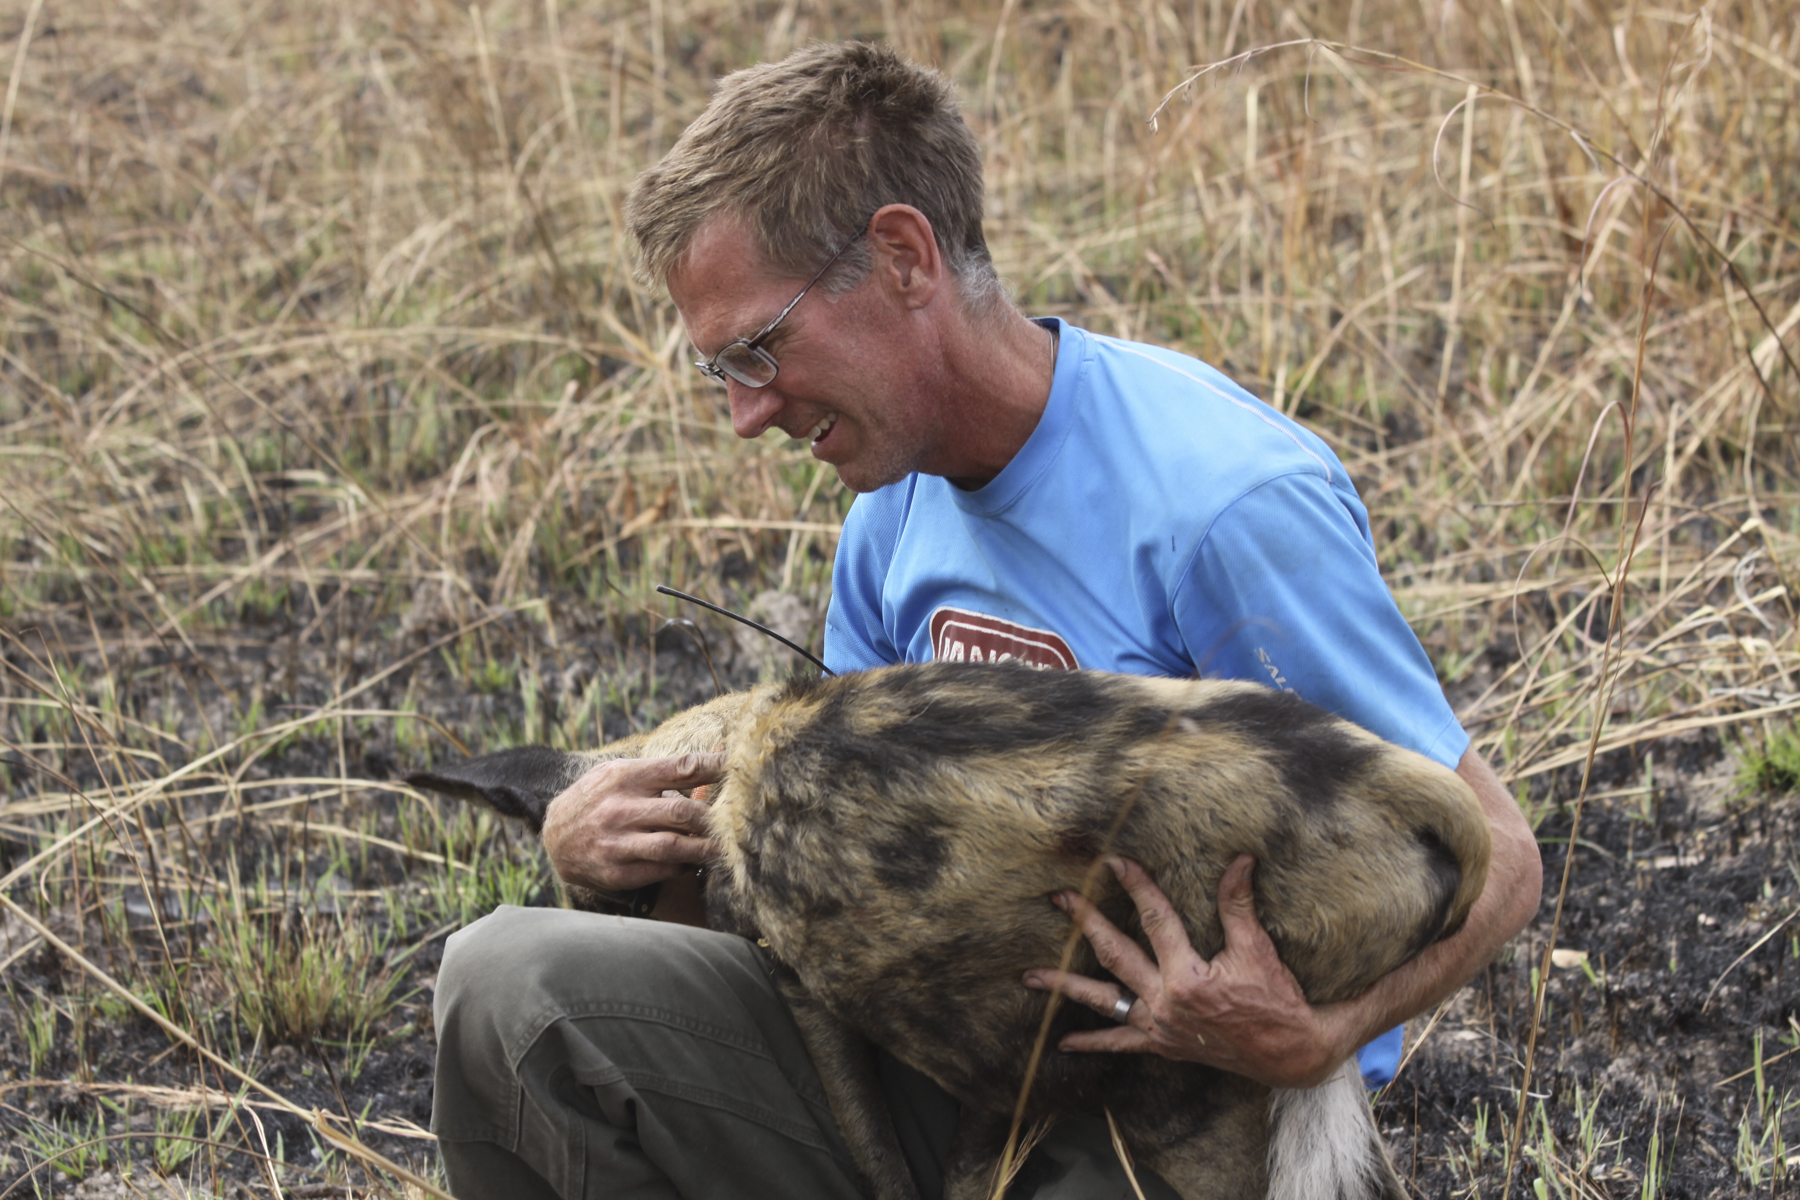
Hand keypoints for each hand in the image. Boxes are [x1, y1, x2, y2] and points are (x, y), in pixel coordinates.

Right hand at [540, 753, 724, 892]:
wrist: (555, 837)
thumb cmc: (601, 798)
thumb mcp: (624, 773)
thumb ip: (668, 769)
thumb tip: (720, 753)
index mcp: (626, 776)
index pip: (680, 768)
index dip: (715, 767)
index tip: (738, 768)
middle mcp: (620, 809)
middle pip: (681, 811)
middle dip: (714, 817)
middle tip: (736, 820)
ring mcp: (616, 843)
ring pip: (674, 846)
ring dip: (706, 848)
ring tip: (726, 847)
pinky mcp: (615, 872)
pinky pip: (661, 871)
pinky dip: (684, 867)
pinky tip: (696, 862)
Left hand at [1022, 854, 1354, 1088]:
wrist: (1291, 1054)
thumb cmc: (1278, 1000)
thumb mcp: (1259, 949)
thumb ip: (1239, 904)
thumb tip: (1240, 859)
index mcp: (1187, 976)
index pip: (1155, 920)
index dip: (1136, 886)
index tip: (1115, 862)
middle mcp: (1166, 1002)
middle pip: (1115, 954)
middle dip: (1085, 923)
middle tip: (1059, 899)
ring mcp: (1160, 1026)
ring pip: (1104, 1002)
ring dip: (1065, 987)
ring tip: (1030, 976)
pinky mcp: (1163, 1045)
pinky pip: (1121, 1044)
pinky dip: (1093, 1043)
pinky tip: (1063, 1043)